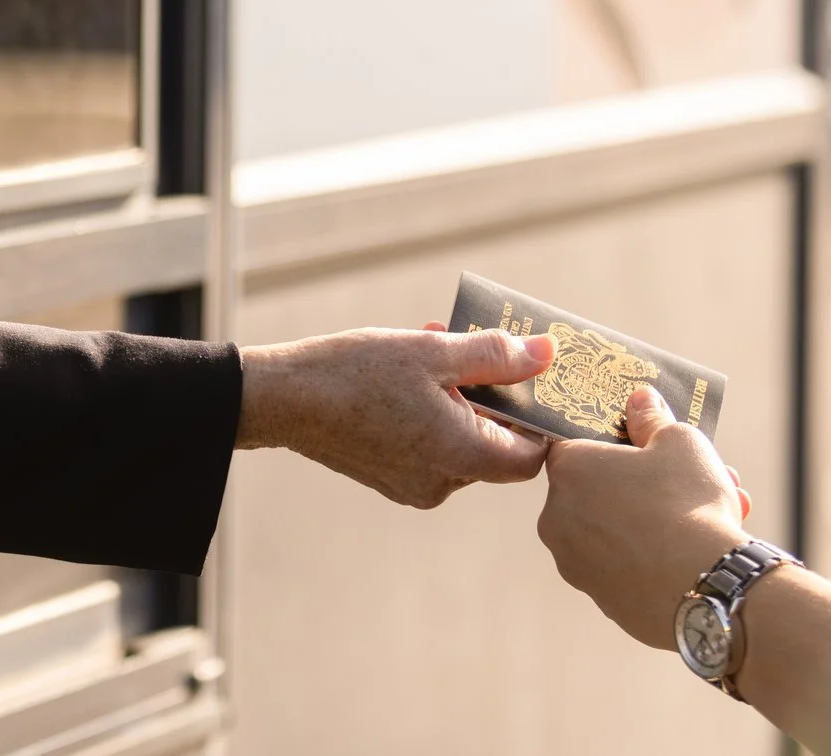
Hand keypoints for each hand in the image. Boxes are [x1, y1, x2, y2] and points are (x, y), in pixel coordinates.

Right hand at [237, 327, 555, 506]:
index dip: (538, 418)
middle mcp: (443, 482)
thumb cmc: (357, 373)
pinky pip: (429, 446)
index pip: (532, 455)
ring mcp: (413, 484)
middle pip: (495, 445)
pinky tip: (408, 374)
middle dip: (490, 392)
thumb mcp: (433, 352)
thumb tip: (547, 354)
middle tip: (475, 345)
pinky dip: (431, 412)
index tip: (531, 379)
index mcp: (463, 457)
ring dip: (457, 395)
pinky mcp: (389, 477)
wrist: (282, 399)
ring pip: (460, 440)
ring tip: (432, 347)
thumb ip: (496, 356)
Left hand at [536, 384, 751, 647]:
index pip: (578, 445)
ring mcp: (577, 565)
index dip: (616, 444)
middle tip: (697, 477)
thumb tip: (639, 401)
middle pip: (603, 490)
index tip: (647, 446)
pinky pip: (630, 567)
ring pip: (622, 530)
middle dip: (650, 482)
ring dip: (662, 519)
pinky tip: (702, 552)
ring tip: (721, 511)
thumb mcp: (678, 441)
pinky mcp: (603, 602)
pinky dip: (658, 557)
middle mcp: (558, 518)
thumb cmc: (686, 502)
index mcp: (568, 470)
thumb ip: (651, 417)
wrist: (706, 588)